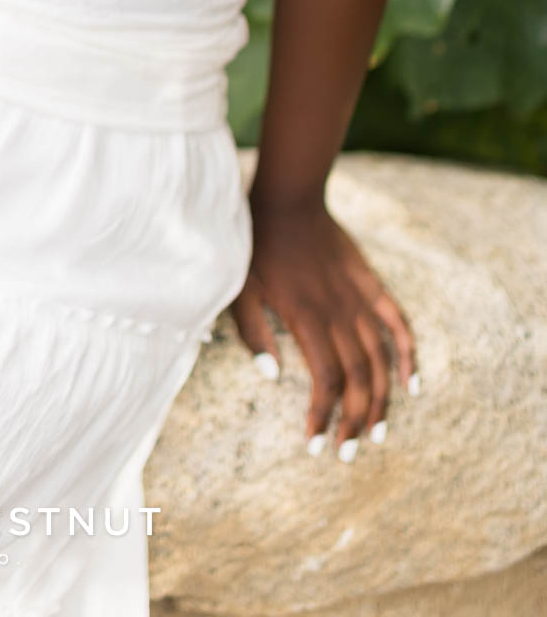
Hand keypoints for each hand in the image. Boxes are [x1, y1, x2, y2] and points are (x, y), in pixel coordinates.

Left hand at [228, 194, 417, 456]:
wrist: (286, 199)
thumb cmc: (256, 246)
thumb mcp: (240, 289)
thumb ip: (253, 333)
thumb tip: (272, 377)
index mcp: (306, 317)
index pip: (326, 380)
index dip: (324, 415)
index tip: (315, 444)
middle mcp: (339, 313)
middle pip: (358, 377)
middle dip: (355, 421)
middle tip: (347, 453)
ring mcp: (359, 299)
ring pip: (380, 359)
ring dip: (382, 400)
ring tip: (377, 434)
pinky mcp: (370, 285)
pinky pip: (398, 324)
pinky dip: (408, 355)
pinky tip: (412, 385)